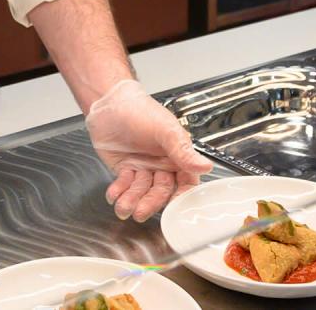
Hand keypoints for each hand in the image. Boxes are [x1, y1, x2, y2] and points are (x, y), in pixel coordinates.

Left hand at [84, 79, 211, 221]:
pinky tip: (113, 195)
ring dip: (132, 200)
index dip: (181, 196)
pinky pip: (124, 186)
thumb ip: (183, 151)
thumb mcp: (166, 130)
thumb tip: (205, 166)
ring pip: (141, 191)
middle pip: (161, 191)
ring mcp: (143, 168)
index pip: (185, 182)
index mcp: (177, 156)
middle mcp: (161, 165)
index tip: (174, 208)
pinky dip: (118, 192)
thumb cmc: (141, 111)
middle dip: (150, 202)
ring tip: (123, 206)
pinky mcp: (124, 169)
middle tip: (140, 211)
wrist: (110, 104)